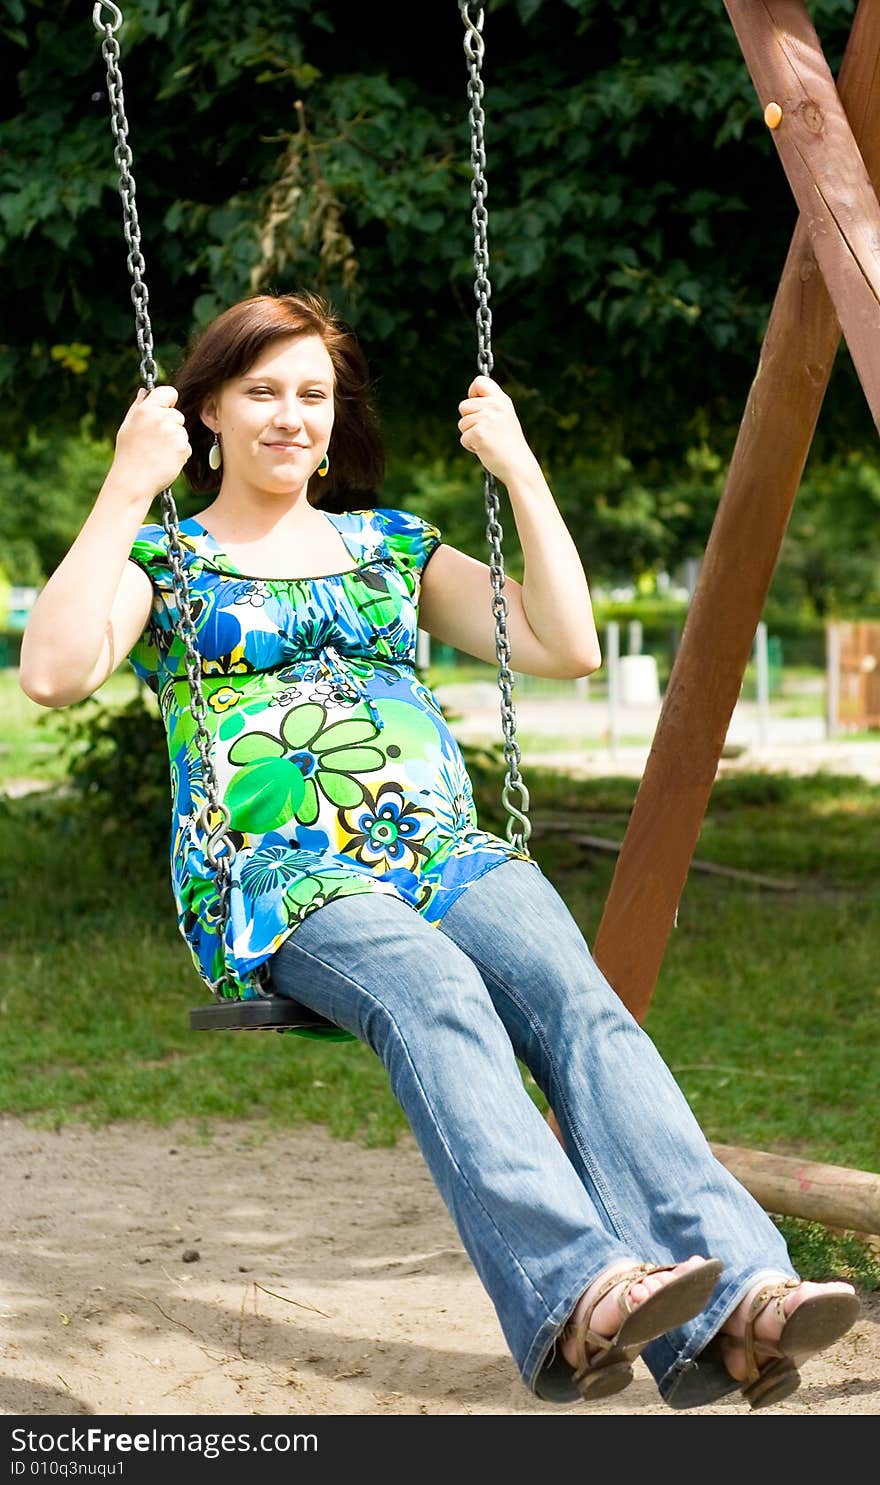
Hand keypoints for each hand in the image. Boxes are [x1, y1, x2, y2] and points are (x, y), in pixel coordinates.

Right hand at [110, 385, 191, 499]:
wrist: (133, 481)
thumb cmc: (128, 454)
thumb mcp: (127, 427)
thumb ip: (138, 407)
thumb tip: (144, 391)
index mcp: (146, 410)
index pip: (169, 392)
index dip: (169, 401)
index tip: (165, 410)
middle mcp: (161, 418)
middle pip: (178, 415)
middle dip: (171, 426)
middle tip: (155, 442)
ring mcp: (173, 433)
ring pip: (183, 432)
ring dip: (175, 441)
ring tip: (158, 453)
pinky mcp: (183, 448)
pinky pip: (186, 447)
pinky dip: (179, 454)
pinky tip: (165, 460)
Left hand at [457, 375, 537, 485]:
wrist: (518, 465)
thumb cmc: (509, 444)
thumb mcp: (503, 418)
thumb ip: (489, 407)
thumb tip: (467, 403)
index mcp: (502, 400)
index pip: (480, 381)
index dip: (472, 392)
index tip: (475, 405)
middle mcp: (495, 406)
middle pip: (464, 405)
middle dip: (469, 420)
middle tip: (485, 431)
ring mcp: (487, 419)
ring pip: (462, 423)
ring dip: (470, 434)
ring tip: (487, 441)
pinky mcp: (479, 434)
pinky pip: (463, 438)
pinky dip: (470, 446)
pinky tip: (485, 449)